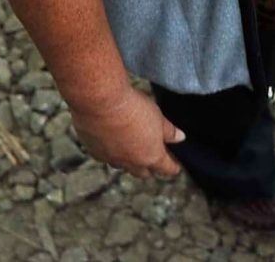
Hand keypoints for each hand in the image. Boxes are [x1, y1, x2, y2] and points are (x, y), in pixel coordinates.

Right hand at [68, 85, 184, 178]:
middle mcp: (130, 163)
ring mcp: (111, 159)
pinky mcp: (94, 152)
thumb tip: (180, 138)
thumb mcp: (158, 116)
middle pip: (143, 173)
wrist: (100, 102)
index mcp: (150, 156)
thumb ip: (169, 131)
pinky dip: (111, 152)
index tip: (176, 166)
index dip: (172, 167)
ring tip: (132, 149)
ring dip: (129, 161)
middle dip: (150, 168)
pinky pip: (106, 157)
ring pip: (123, 166)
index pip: (166, 169)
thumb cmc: (133, 108)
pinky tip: (112, 141)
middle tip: (154, 157)